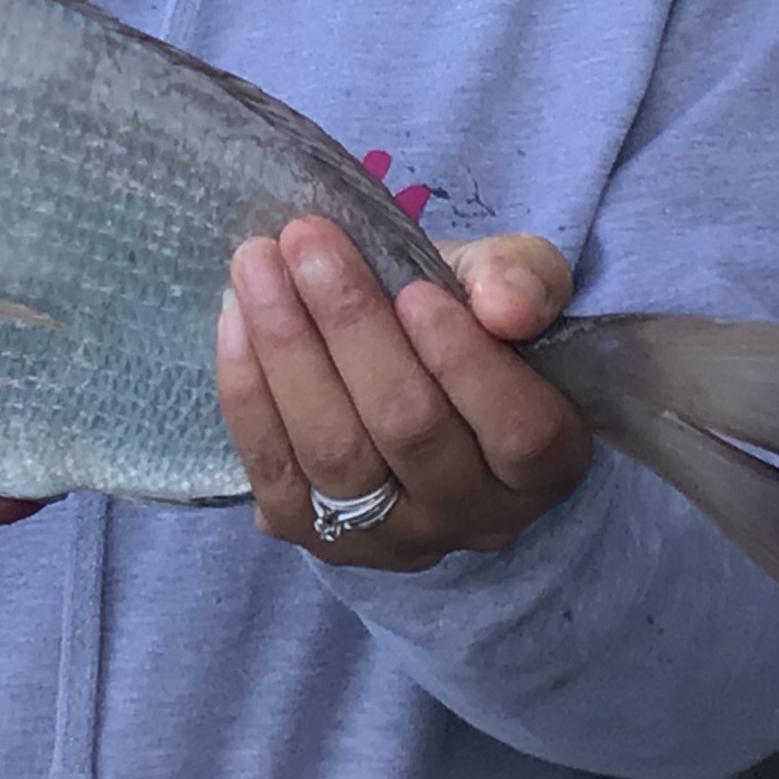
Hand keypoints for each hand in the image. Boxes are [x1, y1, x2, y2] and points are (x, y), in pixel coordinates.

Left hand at [216, 217, 592, 570]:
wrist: (401, 370)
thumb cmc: (465, 322)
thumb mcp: (506, 284)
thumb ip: (522, 278)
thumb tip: (505, 306)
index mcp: (544, 463)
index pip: (519, 431)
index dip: (467, 363)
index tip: (415, 290)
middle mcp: (474, 518)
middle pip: (410, 430)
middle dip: (353, 326)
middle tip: (309, 240)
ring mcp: (390, 538)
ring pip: (336, 452)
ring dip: (288, 349)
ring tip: (257, 265)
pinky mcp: (313, 535)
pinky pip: (274, 471)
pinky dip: (248, 391)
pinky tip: (234, 318)